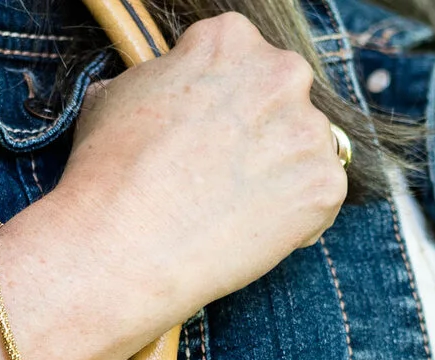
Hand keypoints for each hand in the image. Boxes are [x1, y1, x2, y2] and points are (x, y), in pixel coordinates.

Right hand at [50, 13, 347, 328]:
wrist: (123, 246)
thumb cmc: (110, 172)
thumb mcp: (118, 92)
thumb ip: (164, 78)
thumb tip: (166, 85)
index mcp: (231, 39)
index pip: (242, 58)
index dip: (222, 98)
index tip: (205, 129)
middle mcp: (280, 73)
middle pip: (283, 97)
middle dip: (261, 129)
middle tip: (223, 171)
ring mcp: (309, 130)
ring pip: (305, 148)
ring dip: (280, 173)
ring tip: (232, 207)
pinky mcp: (325, 186)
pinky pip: (320, 198)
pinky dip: (296, 218)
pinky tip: (250, 231)